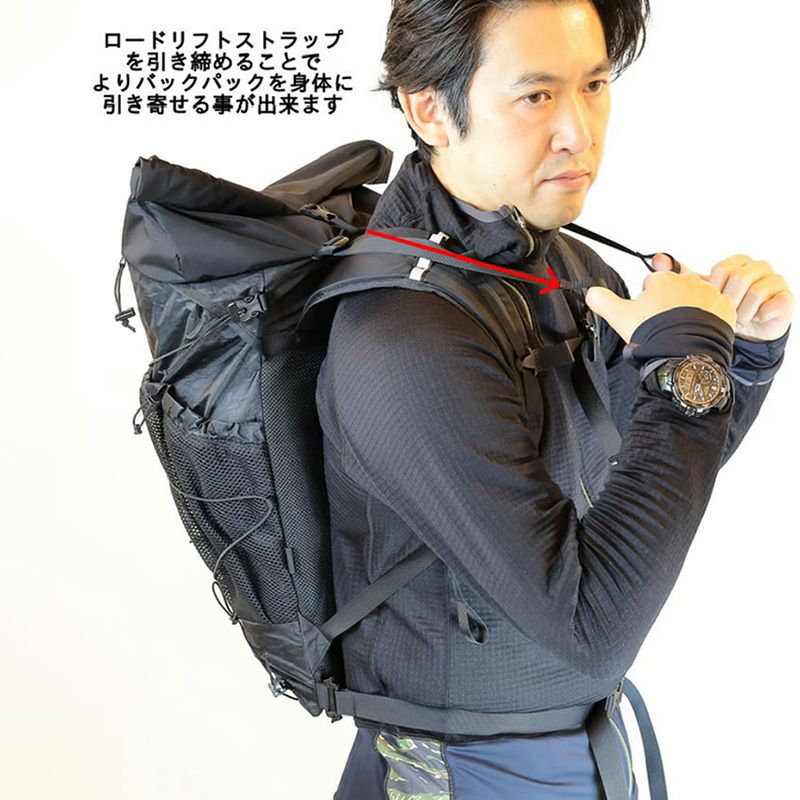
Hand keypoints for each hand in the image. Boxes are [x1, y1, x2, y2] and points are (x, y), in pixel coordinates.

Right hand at [585, 259, 736, 343]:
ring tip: (681, 328)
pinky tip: (698, 329)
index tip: (647, 314)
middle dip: (670, 300)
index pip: (652, 281)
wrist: (683, 355)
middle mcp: (688, 281)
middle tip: (664, 323)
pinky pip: (717, 307)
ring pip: (697, 295)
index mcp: (663, 279)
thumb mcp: (618, 316)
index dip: (647, 298)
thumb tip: (591, 292)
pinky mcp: (725, 308)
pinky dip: (709, 316)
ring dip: (690, 307)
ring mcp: (709, 293)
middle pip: (676, 286)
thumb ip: (601, 300)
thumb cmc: (654, 335)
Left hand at [650, 253, 794, 342]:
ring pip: (756, 291)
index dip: (713, 291)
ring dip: (742, 311)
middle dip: (728, 302)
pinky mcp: (785, 298)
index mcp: (736, 262)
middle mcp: (757, 267)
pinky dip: (759, 315)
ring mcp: (774, 280)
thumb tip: (658, 259)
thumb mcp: (701, 292)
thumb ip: (682, 275)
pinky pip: (774, 304)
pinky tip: (753, 320)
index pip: (721, 270)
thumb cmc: (724, 308)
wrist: (750, 329)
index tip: (709, 305)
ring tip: (737, 320)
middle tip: (723, 315)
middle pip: (739, 279)